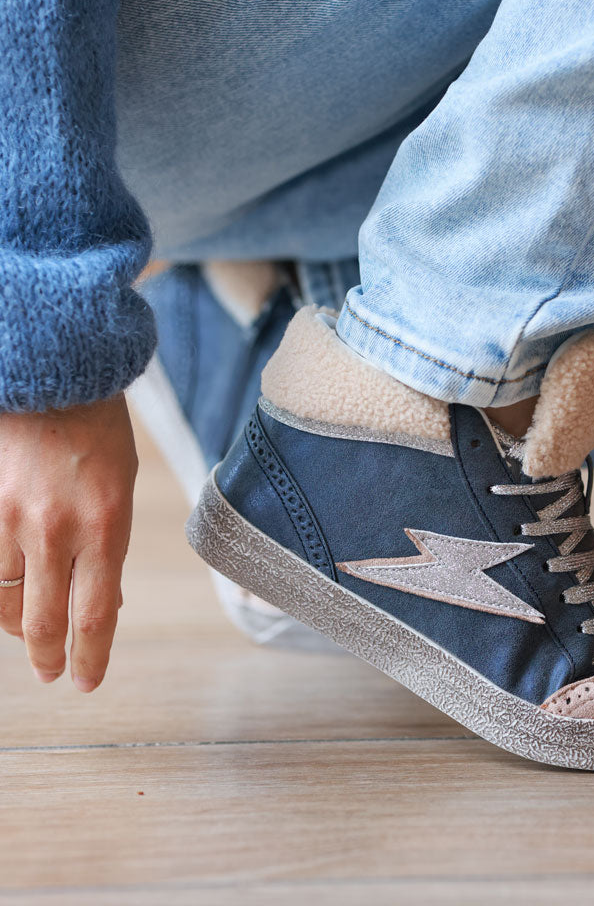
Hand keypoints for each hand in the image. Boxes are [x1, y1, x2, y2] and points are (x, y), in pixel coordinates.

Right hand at [0, 396, 136, 688]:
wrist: (53, 374)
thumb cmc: (97, 430)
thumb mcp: (120, 488)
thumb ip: (107, 545)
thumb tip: (103, 598)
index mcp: (104, 525)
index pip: (94, 616)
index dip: (89, 658)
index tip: (86, 681)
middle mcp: (55, 530)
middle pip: (42, 621)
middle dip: (48, 657)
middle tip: (52, 673)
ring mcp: (10, 520)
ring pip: (4, 599)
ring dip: (16, 624)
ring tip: (28, 632)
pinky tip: (7, 592)